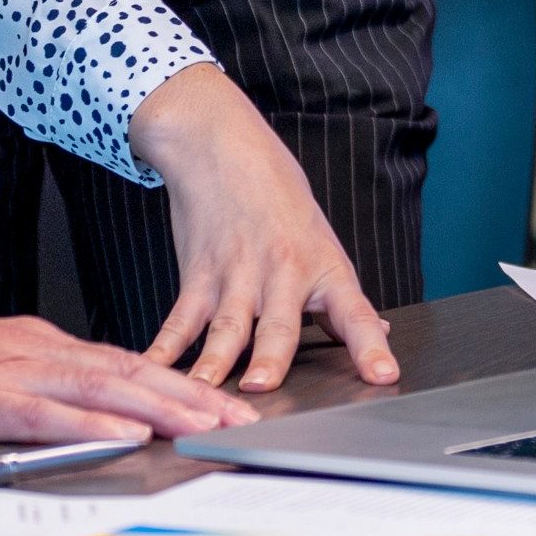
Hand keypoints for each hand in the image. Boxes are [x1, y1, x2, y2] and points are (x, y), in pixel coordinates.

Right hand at [0, 273, 253, 440]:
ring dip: (160, 407)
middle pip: (129, 372)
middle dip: (191, 395)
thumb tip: (90, 405)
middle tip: (239, 417)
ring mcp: (10, 371)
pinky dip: (91, 422)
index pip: (125, 364)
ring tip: (206, 425)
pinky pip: (45, 413)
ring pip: (101, 388)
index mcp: (40, 344)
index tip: (224, 403)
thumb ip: (39, 382)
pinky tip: (126, 433)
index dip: (180, 383)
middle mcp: (36, 350)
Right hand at [130, 64, 400, 392]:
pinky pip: (180, 318)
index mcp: (323, 269)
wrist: (222, 146)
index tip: (383, 375)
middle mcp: (282, 273)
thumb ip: (339, 298)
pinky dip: (163, 347)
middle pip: (279, 324)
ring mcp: (236, 275)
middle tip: (262, 386)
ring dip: (213, 361)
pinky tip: (151, 368)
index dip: (371, 346)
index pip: (356, 314)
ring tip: (205, 389)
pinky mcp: (198, 274)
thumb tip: (377, 331)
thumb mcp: (321, 242)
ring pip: (226, 326)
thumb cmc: (278, 196)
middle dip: (271, 358)